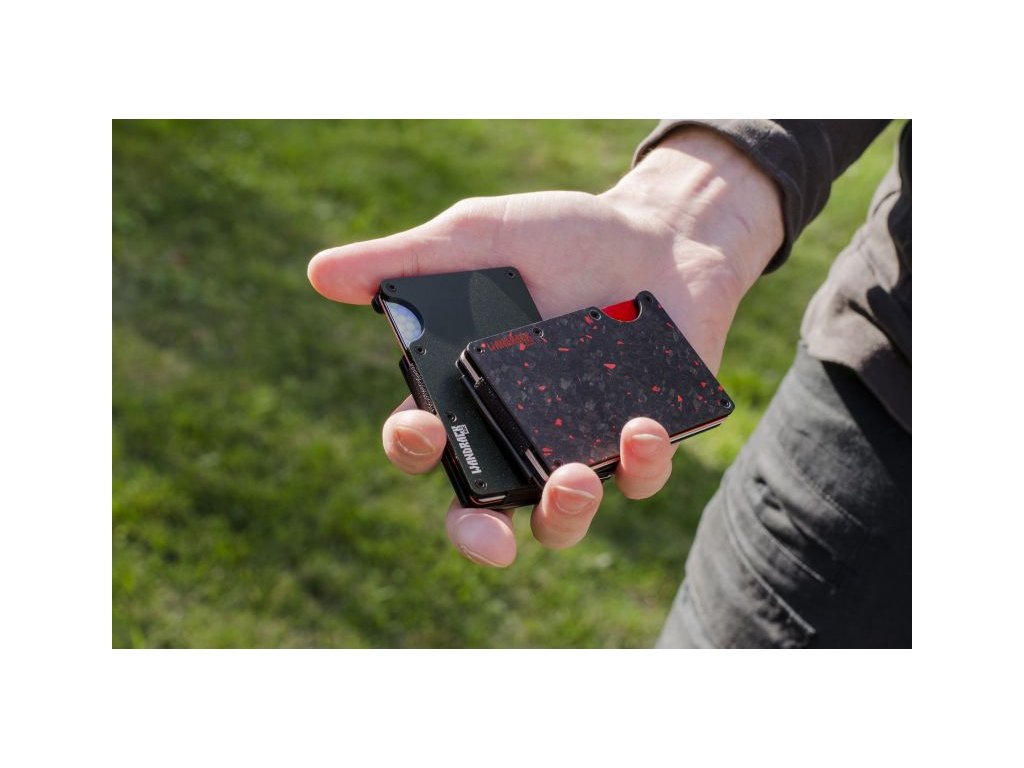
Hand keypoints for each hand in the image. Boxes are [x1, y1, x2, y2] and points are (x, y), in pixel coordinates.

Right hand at [308, 127, 782, 566]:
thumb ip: (409, 260)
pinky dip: (641, 464)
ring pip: (560, 518)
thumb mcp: (482, 236)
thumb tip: (318, 272)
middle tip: (490, 539)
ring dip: (563, 514)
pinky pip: (640, 478)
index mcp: (467, 391)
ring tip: (573, 479)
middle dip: (479, 535)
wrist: (660, 230)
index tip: (425, 428)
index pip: (425, 441)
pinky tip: (642, 428)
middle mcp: (517, 432)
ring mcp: (580, 444)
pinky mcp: (641, 444)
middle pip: (484, 509)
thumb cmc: (560, 236)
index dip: (413, 447)